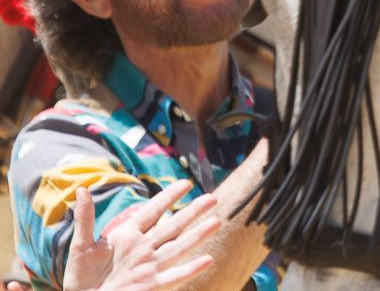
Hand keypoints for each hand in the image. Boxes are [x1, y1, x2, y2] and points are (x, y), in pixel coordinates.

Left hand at [67, 182, 219, 290]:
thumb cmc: (79, 277)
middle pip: (173, 226)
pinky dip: (190, 269)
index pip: (153, 211)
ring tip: (216, 222)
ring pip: (178, 247)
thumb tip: (81, 189)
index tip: (186, 183)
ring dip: (197, 235)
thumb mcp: (80, 246)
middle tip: (212, 197)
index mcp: (128, 235)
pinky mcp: (149, 285)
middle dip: (193, 212)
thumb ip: (85, 218)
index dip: (169, 197)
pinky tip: (207, 259)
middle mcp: (143, 249)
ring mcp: (148, 267)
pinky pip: (173, 277)